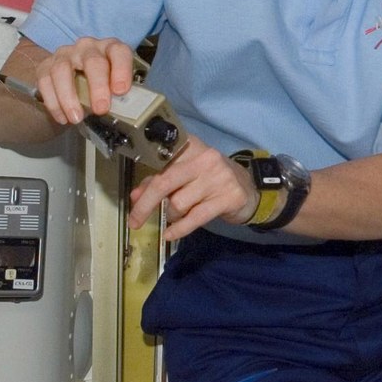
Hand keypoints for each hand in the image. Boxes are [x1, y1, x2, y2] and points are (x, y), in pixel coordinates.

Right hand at [31, 37, 136, 125]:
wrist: (75, 73)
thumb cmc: (102, 79)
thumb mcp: (115, 82)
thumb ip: (119, 91)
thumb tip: (123, 110)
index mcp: (110, 48)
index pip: (119, 52)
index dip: (121, 70)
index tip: (120, 91)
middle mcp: (87, 47)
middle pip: (92, 62)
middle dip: (97, 87)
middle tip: (100, 109)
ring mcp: (65, 54)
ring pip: (62, 70)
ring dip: (69, 97)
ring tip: (76, 118)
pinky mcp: (45, 65)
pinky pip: (45, 82)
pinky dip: (53, 103)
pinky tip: (62, 117)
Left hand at [128, 134, 256, 240]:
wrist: (248, 188)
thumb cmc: (209, 179)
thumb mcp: (185, 175)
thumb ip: (159, 181)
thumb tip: (135, 197)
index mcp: (192, 147)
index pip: (161, 160)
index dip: (145, 180)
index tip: (133, 198)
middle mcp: (205, 158)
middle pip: (165, 182)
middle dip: (146, 204)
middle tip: (134, 221)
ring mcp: (219, 177)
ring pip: (178, 203)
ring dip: (171, 215)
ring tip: (177, 215)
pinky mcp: (229, 197)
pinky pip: (195, 218)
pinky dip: (179, 229)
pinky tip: (170, 234)